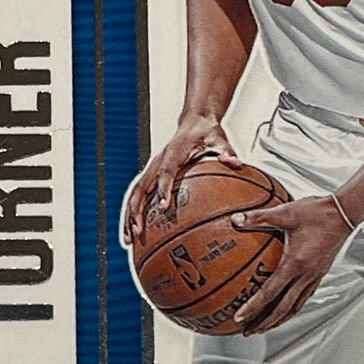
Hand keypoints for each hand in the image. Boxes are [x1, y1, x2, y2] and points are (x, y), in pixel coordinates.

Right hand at [123, 114, 240, 242]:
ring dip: (129, 217)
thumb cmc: (206, 132)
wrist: (194, 122)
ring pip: (135, 195)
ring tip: (128, 240)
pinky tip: (135, 234)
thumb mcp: (219, 139)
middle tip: (137, 231)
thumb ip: (226, 151)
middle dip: (136, 211)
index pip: (165, 172)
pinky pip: (139, 197)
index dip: (163, 189)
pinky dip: (134, 215)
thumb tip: (235, 162)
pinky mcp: (152, 176)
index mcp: (173, 153)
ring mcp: (152, 170)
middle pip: (141, 188)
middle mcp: (157, 162)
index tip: (164, 207)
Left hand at [229, 194, 351, 333]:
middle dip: (264, 323)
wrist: (344, 213)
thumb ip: (258, 217)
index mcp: (296, 264)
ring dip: (278, 319)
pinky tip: (283, 307)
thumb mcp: (285, 212)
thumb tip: (234, 220)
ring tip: (263, 326)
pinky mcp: (320, 274)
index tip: (239, 318)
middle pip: (283, 309)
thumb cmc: (317, 212)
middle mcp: (306, 275)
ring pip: (295, 307)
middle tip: (248, 331)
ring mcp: (315, 276)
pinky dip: (290, 308)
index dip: (253, 308)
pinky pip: (303, 298)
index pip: (270, 293)